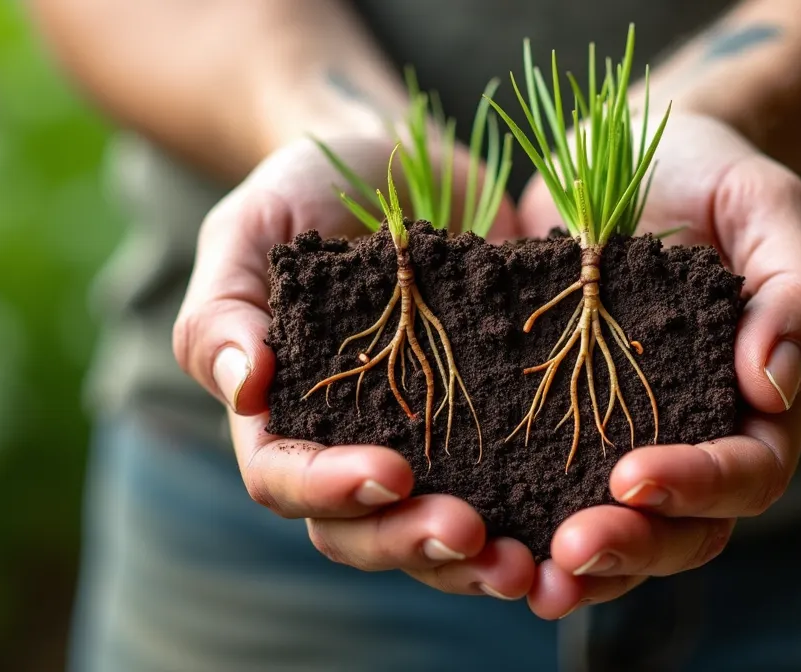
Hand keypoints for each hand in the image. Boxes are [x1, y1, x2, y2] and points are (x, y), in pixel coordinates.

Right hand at [172, 136, 536, 599]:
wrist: (395, 164)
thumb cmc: (304, 193)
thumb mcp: (249, 230)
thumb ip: (223, 308)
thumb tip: (247, 387)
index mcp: (281, 417)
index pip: (286, 480)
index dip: (331, 490)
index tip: (391, 470)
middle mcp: (349, 446)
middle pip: (362, 532)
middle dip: (412, 542)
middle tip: (471, 535)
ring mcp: (424, 443)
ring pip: (435, 534)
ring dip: (476, 562)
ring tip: (528, 566)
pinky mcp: (490, 425)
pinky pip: (508, 494)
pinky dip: (536, 520)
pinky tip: (576, 527)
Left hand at [517, 113, 800, 618]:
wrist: (628, 149)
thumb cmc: (712, 174)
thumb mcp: (769, 209)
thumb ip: (796, 293)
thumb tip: (773, 386)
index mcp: (760, 402)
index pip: (747, 472)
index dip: (698, 486)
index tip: (632, 477)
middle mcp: (696, 436)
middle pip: (685, 530)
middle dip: (631, 548)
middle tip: (567, 551)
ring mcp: (625, 436)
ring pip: (619, 534)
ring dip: (576, 566)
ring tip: (521, 577)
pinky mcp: (557, 423)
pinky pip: (545, 492)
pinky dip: (518, 523)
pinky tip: (472, 534)